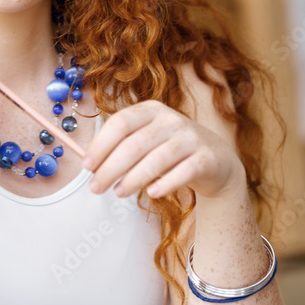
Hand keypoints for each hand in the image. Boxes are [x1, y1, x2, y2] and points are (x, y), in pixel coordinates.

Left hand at [83, 100, 245, 200]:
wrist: (217, 160)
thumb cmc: (171, 152)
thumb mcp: (147, 141)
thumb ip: (122, 147)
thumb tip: (91, 165)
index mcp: (151, 110)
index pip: (121, 122)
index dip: (101, 144)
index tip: (87, 166)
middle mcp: (171, 119)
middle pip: (134, 144)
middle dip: (111, 168)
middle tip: (96, 188)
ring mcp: (191, 137)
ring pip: (157, 159)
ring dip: (133, 179)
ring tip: (118, 193)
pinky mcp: (207, 158)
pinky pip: (183, 172)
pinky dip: (165, 183)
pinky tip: (152, 193)